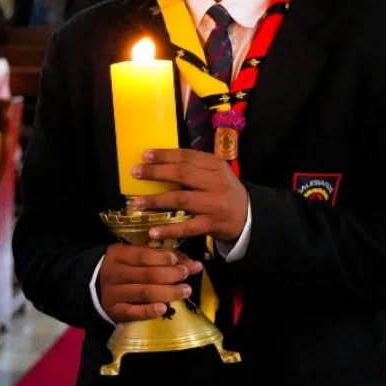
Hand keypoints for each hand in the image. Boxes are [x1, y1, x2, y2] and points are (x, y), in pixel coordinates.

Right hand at [97, 243, 201, 322]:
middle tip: (185, 275)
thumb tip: (194, 264)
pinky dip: (149, 311)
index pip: (143, 255)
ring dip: (167, 292)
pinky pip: (133, 312)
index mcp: (118, 254)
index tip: (178, 261)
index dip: (163, 258)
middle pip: (146, 275)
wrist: (98, 287)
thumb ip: (165, 258)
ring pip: (143, 293)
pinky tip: (164, 309)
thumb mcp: (138, 257)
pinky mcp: (115, 311)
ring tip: (185, 291)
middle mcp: (113, 273)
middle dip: (170, 275)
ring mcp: (113, 293)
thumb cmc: (126, 269)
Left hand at [127, 149, 249, 241]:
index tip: (144, 155)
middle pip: (183, 174)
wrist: (249, 216)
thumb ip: (193, 168)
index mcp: (216, 165)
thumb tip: (158, 162)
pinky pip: (187, 227)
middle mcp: (216, 182)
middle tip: (135, 173)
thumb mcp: (215, 174)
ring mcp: (215, 204)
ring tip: (137, 202)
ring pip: (182, 200)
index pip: (187, 156)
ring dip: (157, 201)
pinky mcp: (213, 224)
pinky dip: (169, 230)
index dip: (164, 155)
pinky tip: (153, 231)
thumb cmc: (224, 192)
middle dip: (156, 173)